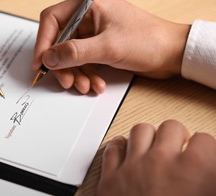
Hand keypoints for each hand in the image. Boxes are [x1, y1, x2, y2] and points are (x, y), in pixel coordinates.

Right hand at [32, 0, 190, 93]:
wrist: (173, 53)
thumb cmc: (147, 40)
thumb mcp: (108, 47)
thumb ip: (74, 52)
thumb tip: (48, 58)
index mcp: (88, 4)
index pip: (53, 19)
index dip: (43, 42)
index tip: (40, 62)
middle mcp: (87, 16)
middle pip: (60, 40)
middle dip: (62, 64)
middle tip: (66, 80)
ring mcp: (93, 31)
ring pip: (70, 54)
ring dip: (75, 73)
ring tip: (84, 86)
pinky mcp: (99, 45)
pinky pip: (82, 60)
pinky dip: (86, 74)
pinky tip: (95, 84)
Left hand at [97, 120, 215, 195]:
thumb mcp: (208, 195)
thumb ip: (210, 179)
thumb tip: (211, 168)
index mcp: (194, 169)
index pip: (205, 140)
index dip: (205, 149)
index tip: (204, 156)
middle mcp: (162, 161)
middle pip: (171, 126)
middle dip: (177, 136)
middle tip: (179, 149)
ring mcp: (133, 167)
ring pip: (140, 130)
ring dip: (149, 137)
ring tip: (154, 148)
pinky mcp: (110, 179)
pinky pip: (112, 149)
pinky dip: (119, 148)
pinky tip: (127, 153)